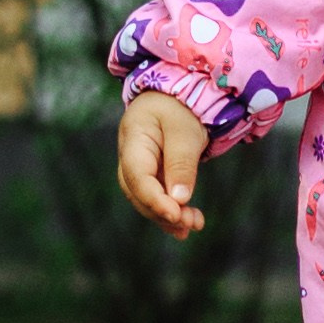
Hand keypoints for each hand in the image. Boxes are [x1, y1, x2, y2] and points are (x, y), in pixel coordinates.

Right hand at [117, 94, 211, 241]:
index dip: (155, 200)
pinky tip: (187, 224)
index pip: (138, 177)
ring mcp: (137, 168)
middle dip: (163, 212)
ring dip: (168, 216)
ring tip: (194, 225)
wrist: (174, 97)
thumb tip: (180, 199)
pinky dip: (170, 211)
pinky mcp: (149, 175)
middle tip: (190, 224)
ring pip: (145, 199)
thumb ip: (181, 163)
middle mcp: (129, 157)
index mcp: (133, 139)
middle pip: (138, 193)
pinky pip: (156, 197)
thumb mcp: (185, 131)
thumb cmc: (179, 108)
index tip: (176, 214)